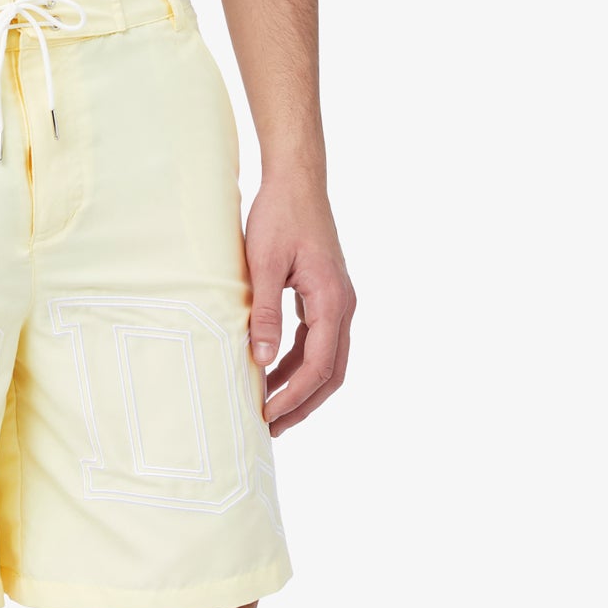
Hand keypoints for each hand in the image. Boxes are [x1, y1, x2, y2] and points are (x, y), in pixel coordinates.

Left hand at [244, 173, 354, 434]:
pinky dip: (300, 360)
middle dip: (303, 403)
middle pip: (331, 371)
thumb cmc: (279, 215)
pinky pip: (319, 338)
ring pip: (328, 358)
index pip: (318, 366)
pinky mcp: (327, 293)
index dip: (294, 396)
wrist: (297, 179)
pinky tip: (274, 369)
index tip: (267, 415)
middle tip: (271, 427)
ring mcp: (338, 299)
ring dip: (302, 385)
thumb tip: (263, 361)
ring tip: (271, 406)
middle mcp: (344, 305)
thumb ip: (265, 313)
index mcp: (332, 300)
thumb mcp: (264, 264)